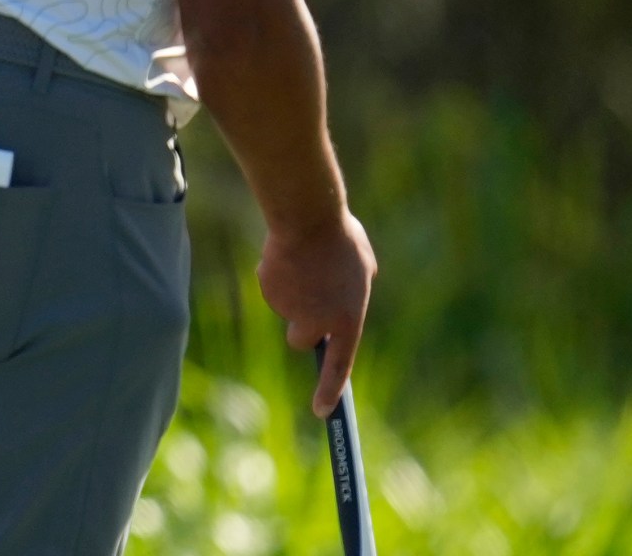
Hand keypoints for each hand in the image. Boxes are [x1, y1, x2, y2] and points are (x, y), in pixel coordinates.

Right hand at [257, 208, 374, 416]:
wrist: (307, 217)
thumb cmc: (341, 239)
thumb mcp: (362, 269)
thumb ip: (354, 291)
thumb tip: (343, 301)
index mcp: (348, 319)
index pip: (340, 367)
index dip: (329, 392)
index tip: (322, 414)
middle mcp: (318, 321)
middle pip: (301, 339)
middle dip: (301, 325)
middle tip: (309, 298)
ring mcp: (290, 308)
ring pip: (286, 310)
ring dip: (292, 294)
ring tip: (304, 264)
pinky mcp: (269, 290)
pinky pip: (272, 289)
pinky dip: (278, 277)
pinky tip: (288, 256)